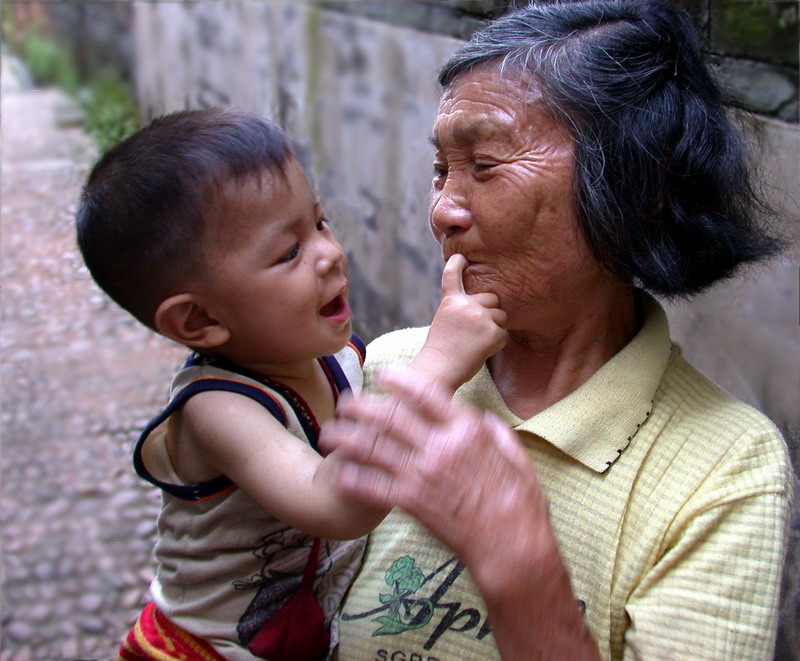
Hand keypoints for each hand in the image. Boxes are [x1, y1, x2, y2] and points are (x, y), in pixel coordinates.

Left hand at [319, 367, 599, 659]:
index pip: (426, 393)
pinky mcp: (412, 503)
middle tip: (346, 401)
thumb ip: (498, 433)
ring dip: (347, 437)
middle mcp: (440, 447)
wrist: (511, 547)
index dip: (399, 379)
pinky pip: (374, 487)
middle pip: (390, 416)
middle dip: (362, 406)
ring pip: (374, 448)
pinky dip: (353, 479)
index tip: (381, 373)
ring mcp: (422, 475)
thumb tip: (484, 419)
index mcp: (467, 430)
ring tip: (329, 433)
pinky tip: (338, 473)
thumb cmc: (520, 503)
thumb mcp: (517, 457)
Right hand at [413, 254, 506, 390]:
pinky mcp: (493, 332)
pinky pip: (504, 334)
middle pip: (492, 298)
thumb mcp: (445, 321)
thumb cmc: (441, 350)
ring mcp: (481, 317)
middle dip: (489, 311)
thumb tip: (483, 305)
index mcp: (451, 301)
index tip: (461, 258)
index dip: (458, 264)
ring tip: (476, 342)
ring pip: (500, 315)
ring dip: (494, 328)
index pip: (453, 275)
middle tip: (475, 330)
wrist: (440, 368)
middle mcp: (466, 304)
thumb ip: (460, 309)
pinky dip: (496, 344)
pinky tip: (480, 350)